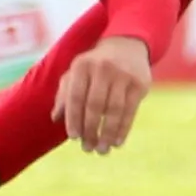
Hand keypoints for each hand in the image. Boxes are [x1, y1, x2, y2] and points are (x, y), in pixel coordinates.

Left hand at [52, 34, 152, 153]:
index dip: (73, 118)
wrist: (126, 46)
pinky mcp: (139, 83)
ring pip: (114, 110)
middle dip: (91, 130)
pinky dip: (123, 129)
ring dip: (107, 133)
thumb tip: (55, 118)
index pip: (76, 96)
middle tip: (87, 149)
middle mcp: (103, 68)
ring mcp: (123, 75)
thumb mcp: (77, 73)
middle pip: (95, 105)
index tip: (73, 137)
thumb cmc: (94, 66)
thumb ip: (64, 94)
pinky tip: (117, 142)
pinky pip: (130, 111)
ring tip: (102, 150)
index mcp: (82, 66)